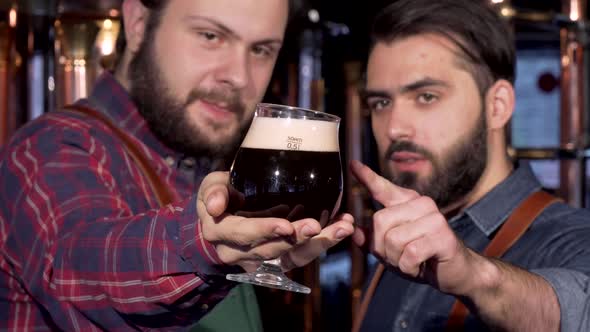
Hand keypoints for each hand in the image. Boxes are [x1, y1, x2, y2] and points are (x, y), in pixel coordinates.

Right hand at [197, 171, 353, 271]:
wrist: (224, 218)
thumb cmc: (221, 196)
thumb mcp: (212, 187)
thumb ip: (213, 192)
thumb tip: (214, 205)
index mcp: (220, 233)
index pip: (243, 234)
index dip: (265, 231)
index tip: (286, 226)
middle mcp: (239, 253)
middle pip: (272, 249)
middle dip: (298, 238)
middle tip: (319, 225)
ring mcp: (261, 260)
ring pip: (292, 257)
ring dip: (320, 243)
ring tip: (343, 227)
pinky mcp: (278, 262)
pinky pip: (302, 256)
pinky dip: (323, 243)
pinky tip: (342, 227)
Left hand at [350, 160, 473, 294]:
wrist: (456, 273)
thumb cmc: (422, 259)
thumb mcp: (392, 250)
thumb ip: (372, 240)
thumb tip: (353, 231)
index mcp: (407, 203)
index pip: (383, 188)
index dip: (367, 177)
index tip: (352, 164)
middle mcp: (421, 204)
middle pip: (380, 221)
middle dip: (382, 247)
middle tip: (398, 257)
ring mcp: (433, 218)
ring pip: (393, 239)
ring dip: (396, 259)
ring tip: (411, 261)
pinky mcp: (442, 235)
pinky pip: (409, 253)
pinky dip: (408, 267)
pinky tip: (419, 267)